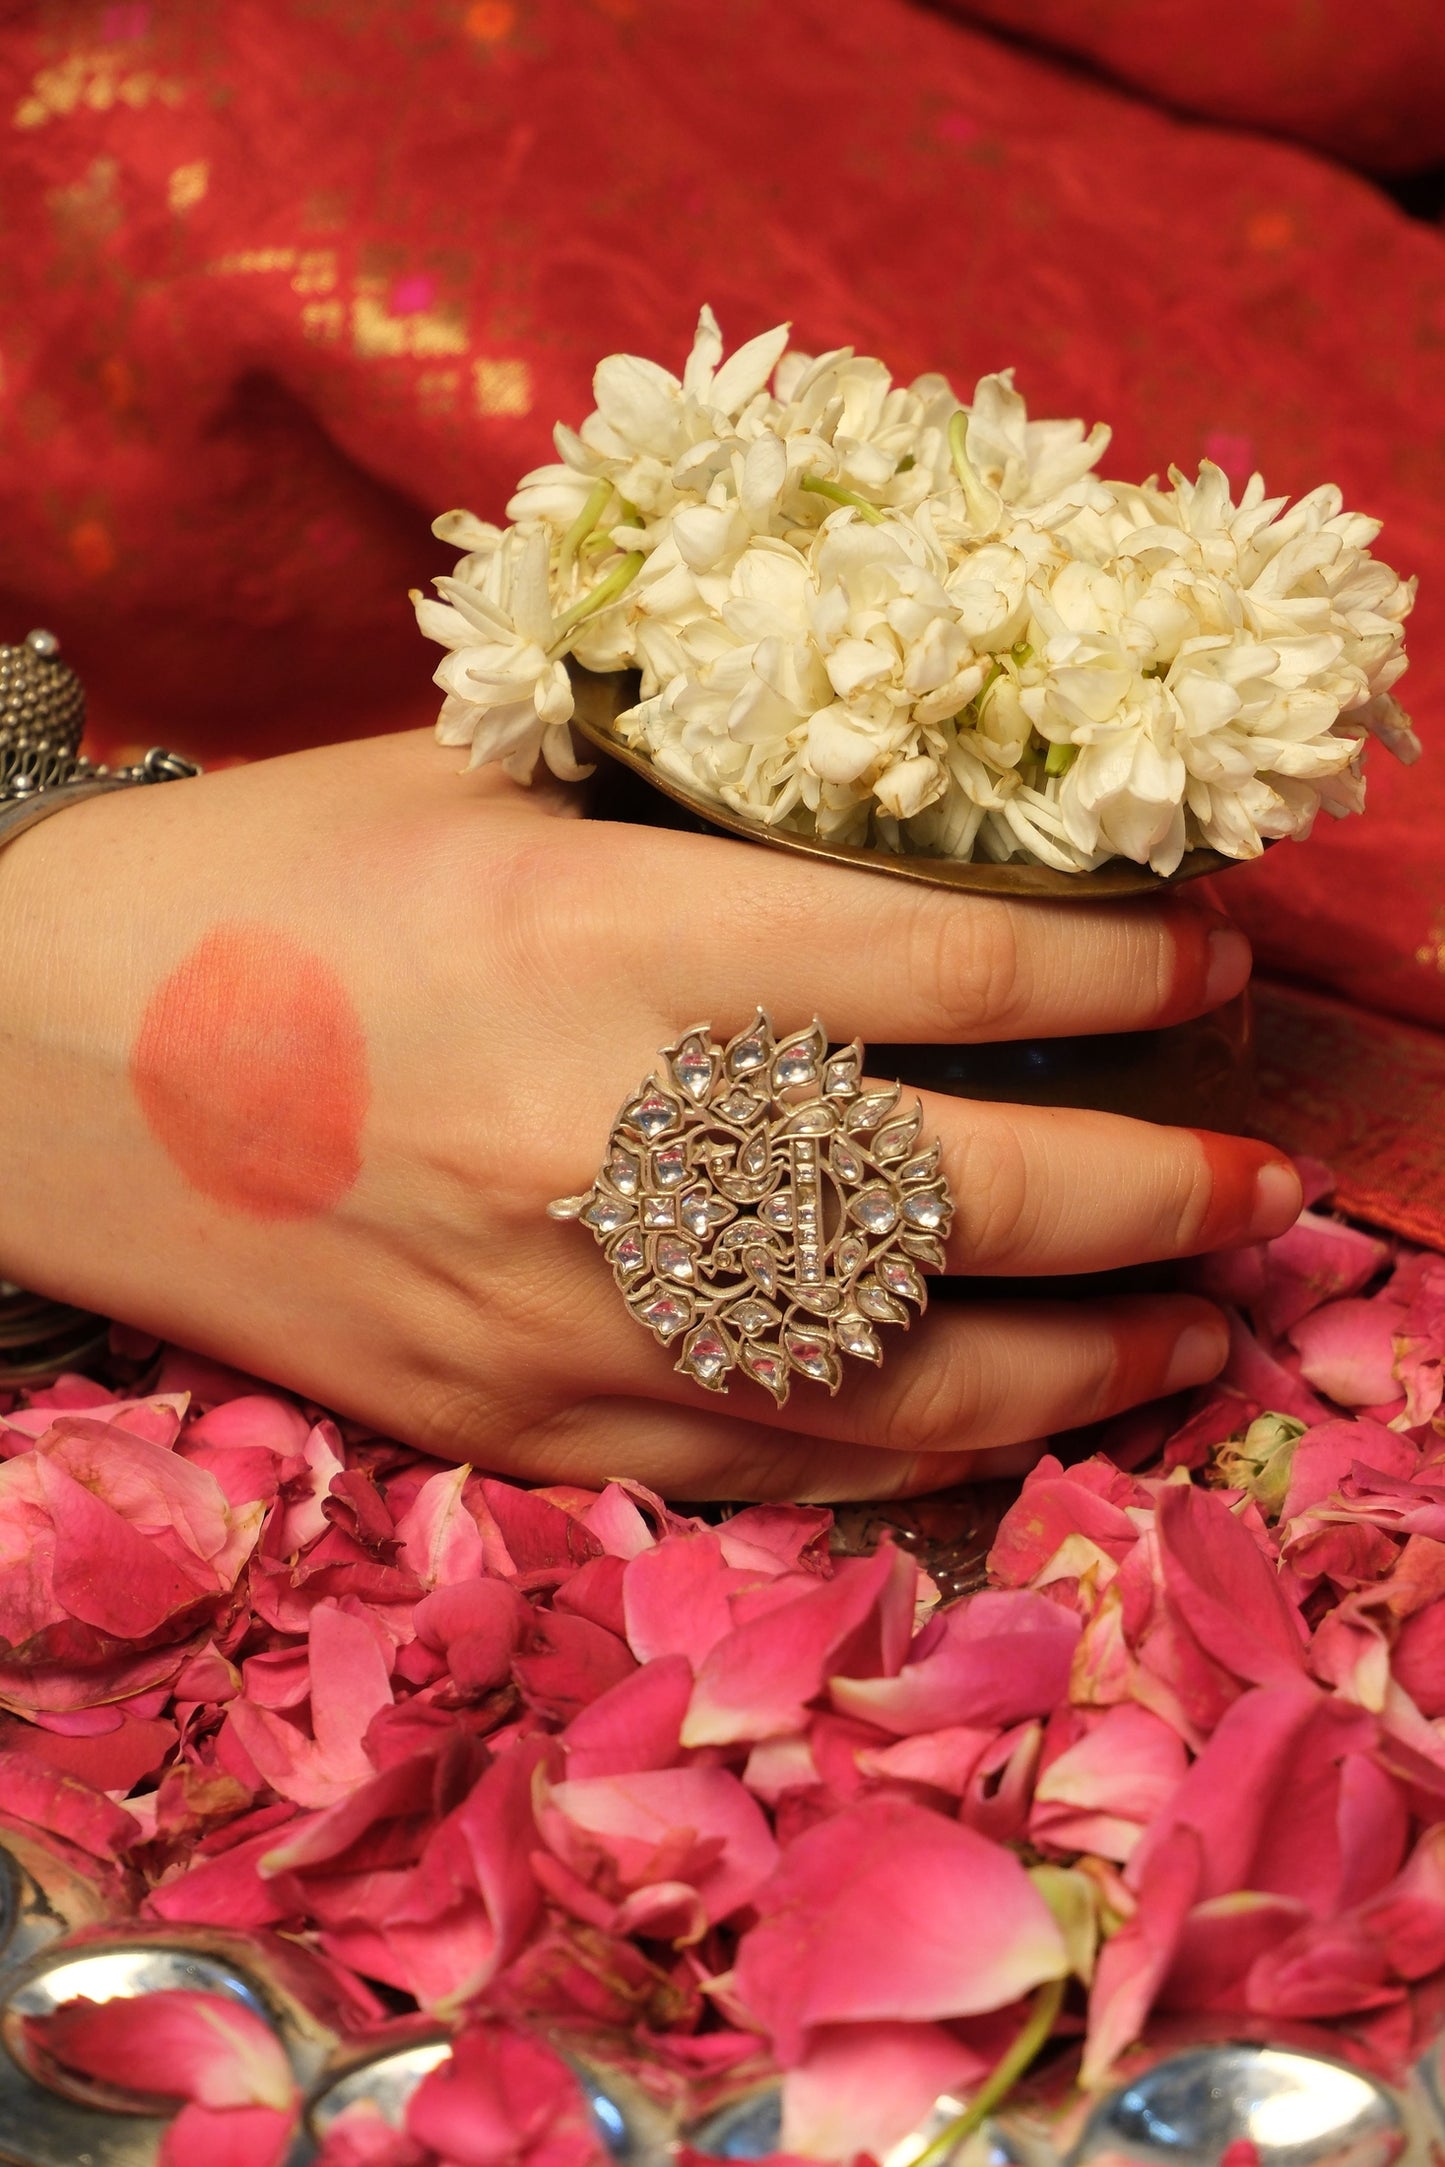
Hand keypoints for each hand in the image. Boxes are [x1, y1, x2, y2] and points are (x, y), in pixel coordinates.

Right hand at [0, 728, 1295, 1497]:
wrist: (23, 1061)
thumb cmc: (251, 884)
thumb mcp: (481, 780)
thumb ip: (696, 818)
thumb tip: (904, 835)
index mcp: (604, 940)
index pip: (952, 971)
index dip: (1127, 971)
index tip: (1216, 965)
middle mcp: (614, 1150)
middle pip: (971, 1197)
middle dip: (1162, 1190)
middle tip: (1269, 1175)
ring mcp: (570, 1320)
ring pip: (903, 1380)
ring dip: (1093, 1359)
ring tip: (1206, 1328)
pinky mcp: (518, 1427)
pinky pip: (768, 1466)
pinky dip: (922, 1455)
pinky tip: (1019, 1426)